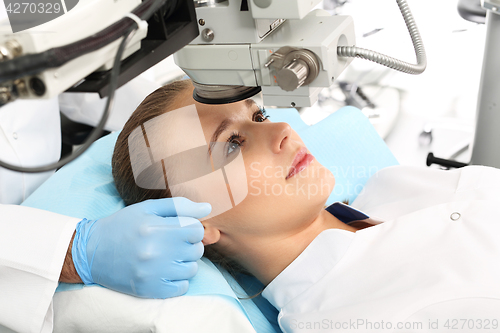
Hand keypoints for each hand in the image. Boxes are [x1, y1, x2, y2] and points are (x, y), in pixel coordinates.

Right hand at [71, 197, 210, 297]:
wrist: (92, 252)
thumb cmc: (123, 226)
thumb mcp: (148, 208)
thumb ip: (179, 206)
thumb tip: (208, 208)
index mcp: (155, 228)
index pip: (196, 229)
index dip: (192, 228)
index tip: (181, 229)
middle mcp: (155, 252)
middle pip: (197, 249)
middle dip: (189, 244)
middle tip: (172, 242)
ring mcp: (153, 273)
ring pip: (192, 268)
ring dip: (185, 262)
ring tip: (168, 256)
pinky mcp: (150, 289)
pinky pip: (182, 287)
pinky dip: (178, 279)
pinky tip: (166, 270)